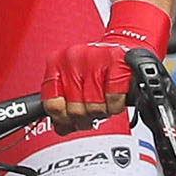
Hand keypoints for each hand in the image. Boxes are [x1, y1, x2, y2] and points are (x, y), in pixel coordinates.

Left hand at [42, 0, 170, 133]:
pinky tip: (114, 98)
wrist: (124, 48)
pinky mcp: (116, 63)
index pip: (52, 103)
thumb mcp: (73, 82)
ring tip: (103, 103)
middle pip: (74, 109)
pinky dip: (115, 106)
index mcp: (56, 63)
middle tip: (91, 113)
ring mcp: (94, 59)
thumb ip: (63, 104)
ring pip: (94, 106)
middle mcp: (72, 58)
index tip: (69, 121)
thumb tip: (61, 127)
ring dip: (101, 112)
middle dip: (85, 118)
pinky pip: (113, 100)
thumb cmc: (96, 68)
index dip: (63, 118)